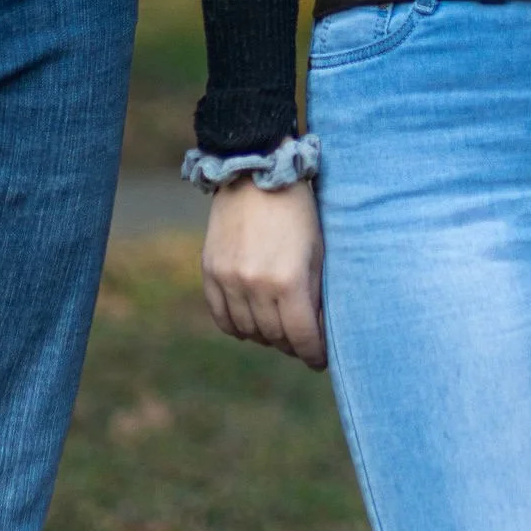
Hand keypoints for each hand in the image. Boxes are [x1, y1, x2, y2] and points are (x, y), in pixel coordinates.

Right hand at [201, 177, 326, 367]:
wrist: (255, 171)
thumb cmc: (298, 211)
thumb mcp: (318, 251)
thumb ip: (316, 294)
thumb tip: (318, 333)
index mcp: (289, 280)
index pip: (302, 338)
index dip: (314, 354)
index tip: (320, 359)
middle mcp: (255, 284)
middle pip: (275, 338)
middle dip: (292, 345)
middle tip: (302, 343)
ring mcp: (229, 279)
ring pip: (248, 331)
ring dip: (266, 337)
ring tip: (278, 330)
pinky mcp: (210, 271)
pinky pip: (221, 317)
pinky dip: (237, 327)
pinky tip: (251, 324)